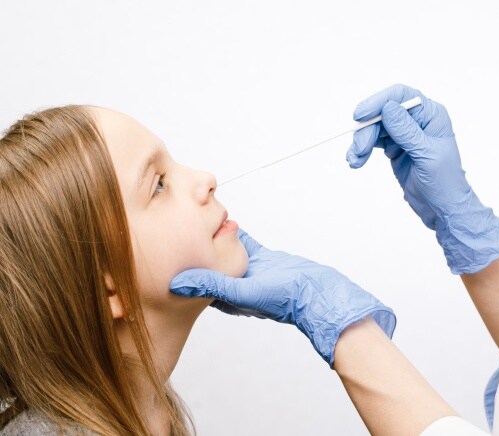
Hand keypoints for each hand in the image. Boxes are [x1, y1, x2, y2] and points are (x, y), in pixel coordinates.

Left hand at [169, 230, 395, 366]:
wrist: (318, 292)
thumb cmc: (285, 299)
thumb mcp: (245, 291)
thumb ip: (213, 284)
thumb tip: (179, 282)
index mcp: (225, 297)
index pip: (195, 284)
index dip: (180, 270)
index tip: (160, 252)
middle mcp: (233, 284)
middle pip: (206, 265)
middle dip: (191, 250)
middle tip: (171, 229)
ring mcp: (247, 270)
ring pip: (222, 251)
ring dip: (211, 238)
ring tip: (195, 220)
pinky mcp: (262, 258)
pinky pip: (242, 242)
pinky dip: (233, 232)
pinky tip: (225, 219)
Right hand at [346, 84, 498, 273]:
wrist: (443, 208)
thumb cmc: (445, 182)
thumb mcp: (426, 155)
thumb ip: (406, 131)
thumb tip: (388, 108)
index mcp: (431, 115)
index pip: (401, 96)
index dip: (378, 101)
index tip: (360, 115)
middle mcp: (417, 120)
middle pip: (382, 113)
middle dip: (366, 130)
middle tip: (357, 150)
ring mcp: (405, 134)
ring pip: (375, 128)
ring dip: (361, 142)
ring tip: (354, 160)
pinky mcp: (395, 148)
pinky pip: (373, 142)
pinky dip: (362, 150)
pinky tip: (357, 160)